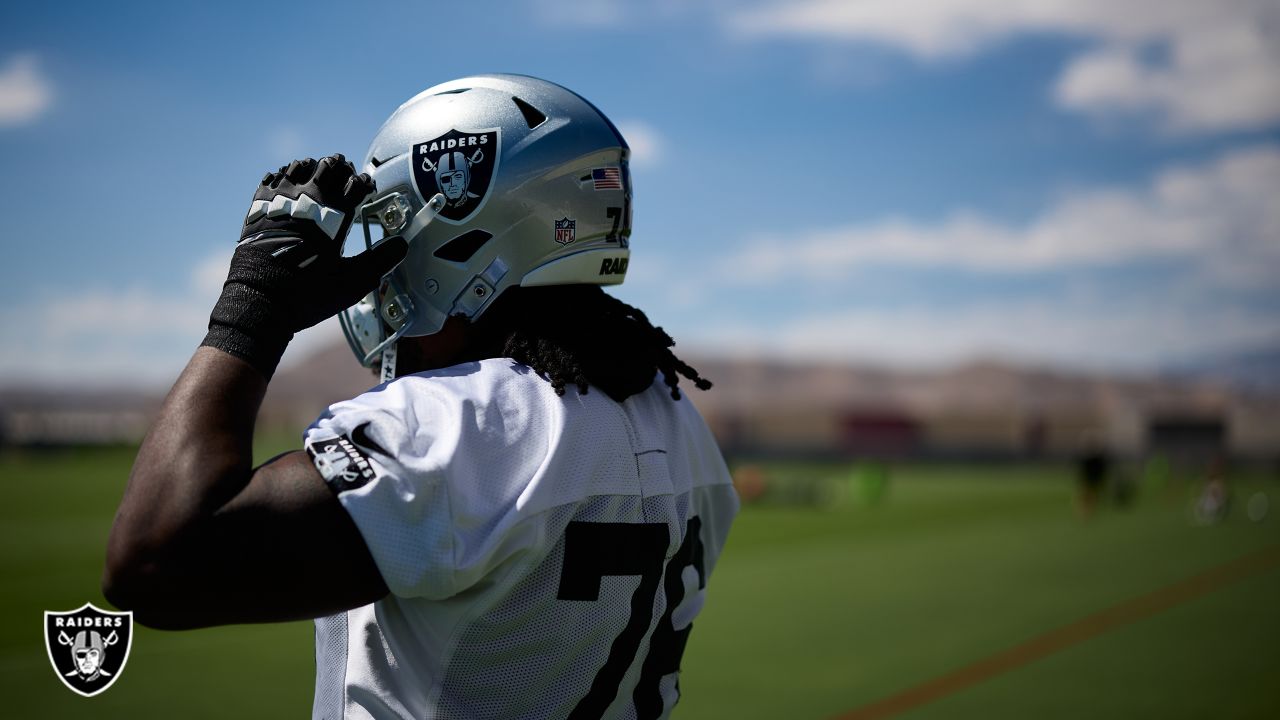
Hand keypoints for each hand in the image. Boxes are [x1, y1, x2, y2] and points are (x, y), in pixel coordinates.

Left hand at [202, 155, 407, 378]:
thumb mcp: (352, 282)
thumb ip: (380, 261)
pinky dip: (285, 176)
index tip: (366, 188)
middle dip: (340, 169)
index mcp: (334, 215)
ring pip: (299, 166)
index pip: (355, 184)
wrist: (259, 300)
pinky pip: (273, 177)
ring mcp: (280, 199)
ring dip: (313, 169)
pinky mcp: (259, 206)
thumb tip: (401, 245)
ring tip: (318, 178)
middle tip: (345, 176)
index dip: (364, 183)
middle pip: (328, 166)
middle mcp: (307, 199)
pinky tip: (288, 186)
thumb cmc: (308, 293)